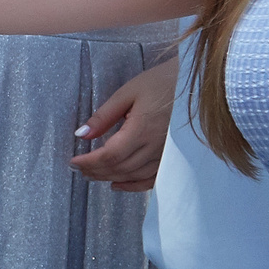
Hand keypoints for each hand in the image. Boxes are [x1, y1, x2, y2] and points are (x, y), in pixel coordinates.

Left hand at [70, 57, 175, 191]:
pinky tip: (118, 184)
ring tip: (92, 175)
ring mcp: (166, 155)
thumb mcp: (128, 92)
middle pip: (120, 168)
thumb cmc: (161, 82)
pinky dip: (133, 185)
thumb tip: (81, 134)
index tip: (73, 162)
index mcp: (142, 129)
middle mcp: (156, 147)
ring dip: (110, 178)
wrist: (196, 84)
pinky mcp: (173, 157)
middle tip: (77, 169)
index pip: (110, 155)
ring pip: (134, 176)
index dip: (90, 163)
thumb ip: (104, 116)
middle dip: (96, 171)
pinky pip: (152, 179)